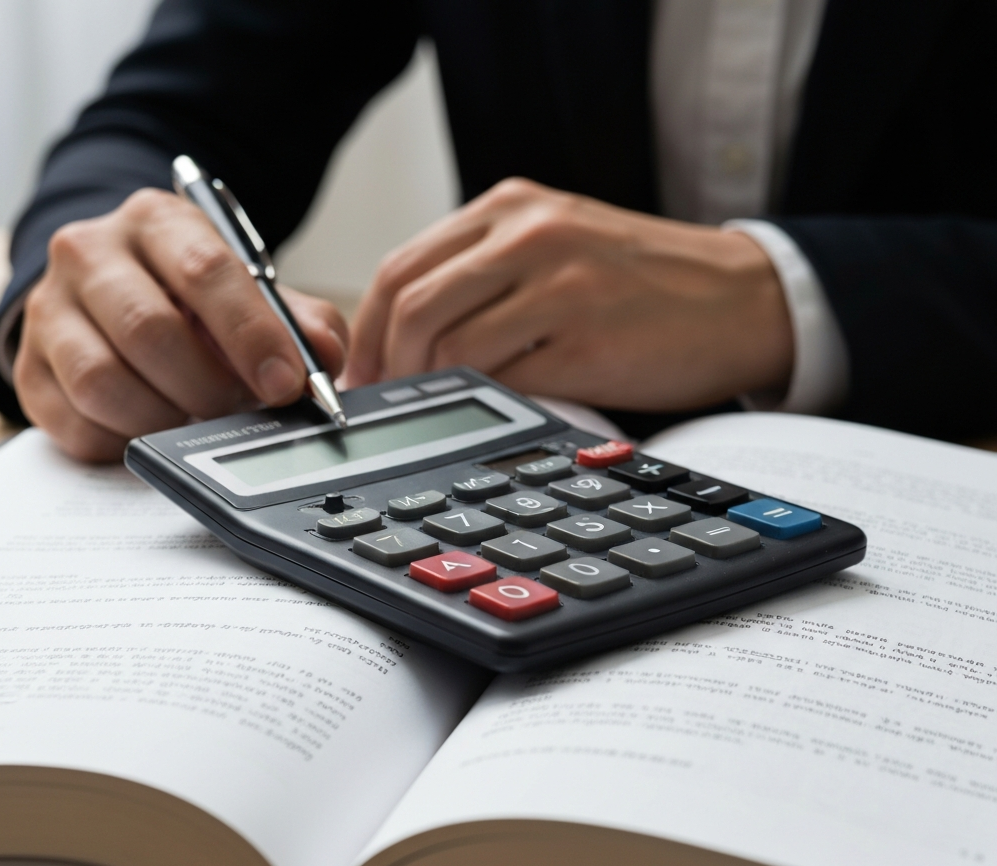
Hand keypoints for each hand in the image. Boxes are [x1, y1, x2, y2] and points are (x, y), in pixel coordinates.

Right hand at [14, 188, 347, 461]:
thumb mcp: (251, 293)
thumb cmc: (191, 298)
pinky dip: (126, 440)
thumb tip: (325, 359)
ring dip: (166, 418)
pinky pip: (77, 424)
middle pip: (151, 331)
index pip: (207, 271)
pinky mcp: (31, 370)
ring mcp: (51, 311)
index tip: (285, 384)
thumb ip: (299, 322)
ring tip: (195, 418)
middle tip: (237, 409)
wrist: (111, 297)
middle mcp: (92, 254)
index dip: (253, 336)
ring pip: (105, 383)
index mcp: (158, 223)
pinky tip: (151, 426)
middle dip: (209, 388)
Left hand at [345, 178, 791, 411]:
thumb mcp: (557, 249)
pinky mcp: (587, 338)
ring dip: (433, 389)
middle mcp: (530, 234)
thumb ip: (485, 276)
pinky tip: (496, 410)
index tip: (368, 375)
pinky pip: (505, 379)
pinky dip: (486, 401)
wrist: (741, 299)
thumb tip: (408, 340)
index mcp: (511, 209)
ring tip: (443, 412)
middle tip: (393, 406)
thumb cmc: (644, 283)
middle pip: (412, 305)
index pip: (403, 267)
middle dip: (389, 367)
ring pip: (449, 345)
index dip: (369, 331)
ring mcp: (560, 284)